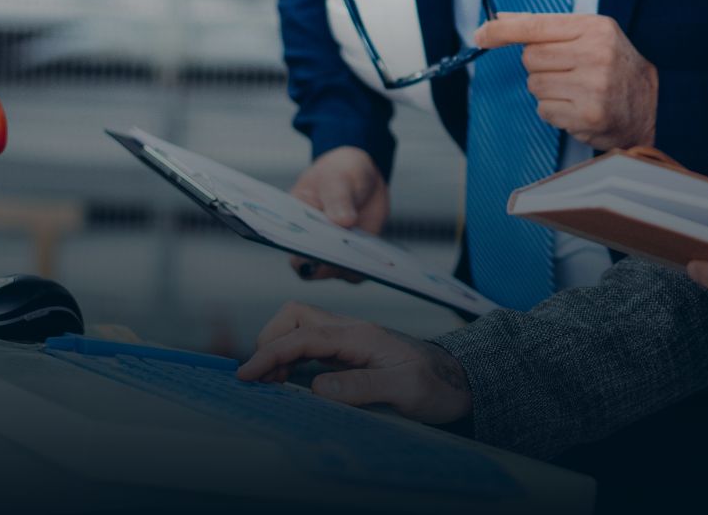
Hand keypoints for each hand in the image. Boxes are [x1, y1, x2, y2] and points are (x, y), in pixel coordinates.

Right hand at [237, 301, 472, 423]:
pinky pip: (311, 347)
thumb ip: (362, 386)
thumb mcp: (406, 390)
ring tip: (269, 383)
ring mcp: (350, 341)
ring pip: (300, 329)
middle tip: (260, 379)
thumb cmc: (438, 385)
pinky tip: (288, 381)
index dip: (270, 353)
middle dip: (269, 341)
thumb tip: (317, 387)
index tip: (246, 376)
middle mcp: (351, 332)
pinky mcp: (351, 354)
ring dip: (278, 350)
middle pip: (295, 317)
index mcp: (361, 336)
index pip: (303, 336)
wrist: (461, 382)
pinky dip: (291, 359)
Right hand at [288, 147, 387, 280]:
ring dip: (352, 267)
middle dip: (328, 264)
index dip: (301, 254)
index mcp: (294, 221)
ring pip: (338, 272)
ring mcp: (333, 251)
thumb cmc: (339, 172)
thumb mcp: (336, 178)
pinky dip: (369, 267)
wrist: (361, 175)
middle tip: (346, 256)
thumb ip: (338, 199)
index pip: (291, 245)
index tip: (316, 253)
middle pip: (313, 267)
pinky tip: (380, 258)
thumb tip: (343, 222)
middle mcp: (310, 242)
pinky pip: (359, 270)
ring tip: (367, 256)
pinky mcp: (354, 255)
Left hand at [473, 13, 658, 150]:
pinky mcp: (588, 116)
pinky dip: (555, 111)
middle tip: (565, 70)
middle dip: (539, 66)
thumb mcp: (591, 34)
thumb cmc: (616, 65)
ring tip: (575, 90)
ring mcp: (592, 87)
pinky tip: (578, 107)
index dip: (503, 30)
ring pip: (535, 86)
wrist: (655, 103)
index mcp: (594, 28)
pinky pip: (545, 111)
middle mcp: (594, 55)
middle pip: (530, 59)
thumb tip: (500, 21)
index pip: (537, 26)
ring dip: (547, 90)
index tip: (481, 33)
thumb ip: (547, 28)